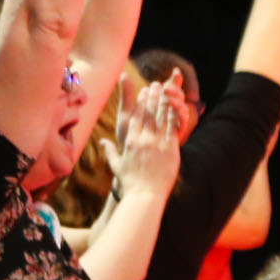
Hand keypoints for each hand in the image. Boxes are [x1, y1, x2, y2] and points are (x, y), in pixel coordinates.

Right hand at [104, 80, 182, 201]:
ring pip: (161, 117)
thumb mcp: (117, 165)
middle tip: (155, 84)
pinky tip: (176, 106)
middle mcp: (144, 139)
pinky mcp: (170, 149)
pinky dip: (174, 116)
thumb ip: (110, 151)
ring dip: (163, 101)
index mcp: (131, 141)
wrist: (145, 195)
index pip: (135, 116)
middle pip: (149, 113)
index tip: (143, 91)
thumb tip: (103, 142)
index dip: (140, 101)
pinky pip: (172, 129)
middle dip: (152, 96)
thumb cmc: (129, 183)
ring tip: (167, 90)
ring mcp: (158, 143)